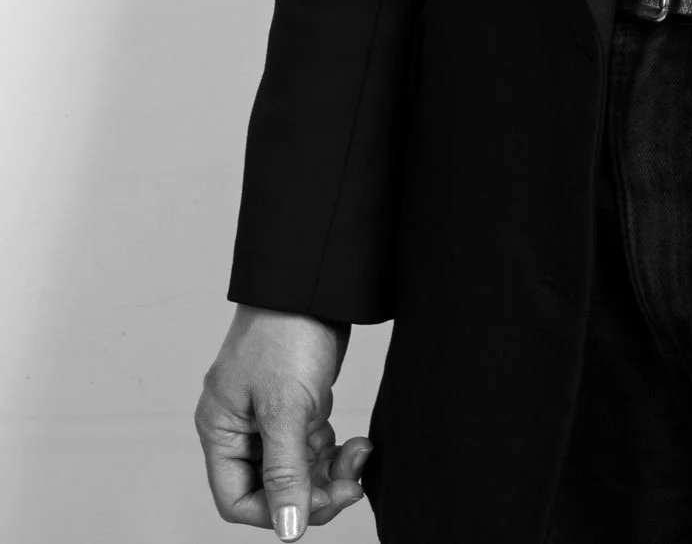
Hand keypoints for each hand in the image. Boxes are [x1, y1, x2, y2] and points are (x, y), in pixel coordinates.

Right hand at [195, 305, 369, 534]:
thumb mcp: (286, 406)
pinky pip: (312, 448)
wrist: (316, 281)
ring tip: (360, 455)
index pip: (236, 499)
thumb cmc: (287, 331)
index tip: (316, 503)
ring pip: (297, 470)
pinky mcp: (297, 405)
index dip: (275, 512)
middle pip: (271, 489)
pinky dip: (335, 452)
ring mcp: (270, 417)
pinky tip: (358, 443)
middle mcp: (241, 428)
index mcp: (221, 429)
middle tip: (351, 485)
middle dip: (313, 492)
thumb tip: (289, 529)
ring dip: (330, 473)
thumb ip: (285, 471)